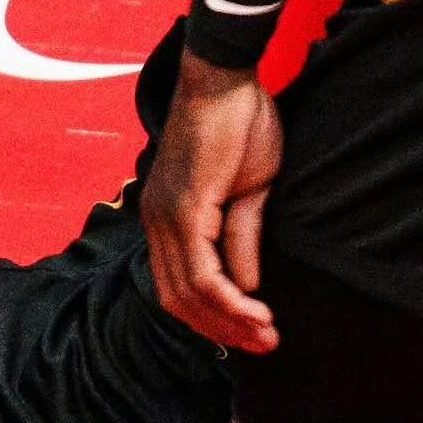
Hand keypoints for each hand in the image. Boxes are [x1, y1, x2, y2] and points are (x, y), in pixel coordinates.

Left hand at [141, 52, 283, 349]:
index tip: (252, 333)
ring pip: (189, 293)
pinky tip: (256, 309)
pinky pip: (201, 272)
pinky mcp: (185, 209)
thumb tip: (249, 286)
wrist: (226, 78)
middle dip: (222, 330)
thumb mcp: (250, 190)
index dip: (213, 318)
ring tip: (265, 335)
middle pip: (179, 301)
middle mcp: (156, 223)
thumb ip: (243, 237)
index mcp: (166, 219)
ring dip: (229, 321)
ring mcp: (166, 218)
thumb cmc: (239, 123)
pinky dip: (228, 299)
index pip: (179, 287)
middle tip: (262, 345)